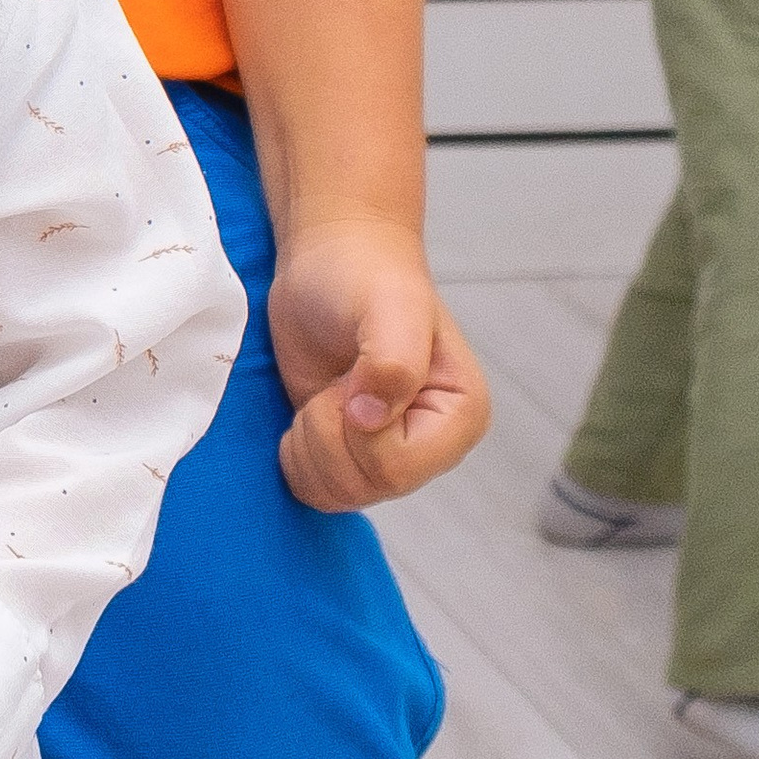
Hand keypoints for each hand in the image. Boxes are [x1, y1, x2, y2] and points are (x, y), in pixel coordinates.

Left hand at [266, 217, 489, 510]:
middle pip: (367, 487)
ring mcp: (390, 454)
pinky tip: (306, 416)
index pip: (397, 468)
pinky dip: (297, 460)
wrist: (330, 261)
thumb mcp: (386, 308)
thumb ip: (391, 361)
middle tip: (334, 383)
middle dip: (328, 435)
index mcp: (461, 416)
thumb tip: (371, 419)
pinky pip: (318, 493)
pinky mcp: (350, 456)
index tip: (349, 379)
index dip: (354, 431)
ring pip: (340, 497)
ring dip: (310, 446)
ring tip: (323, 395)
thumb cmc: (364, 274)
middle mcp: (432, 445)